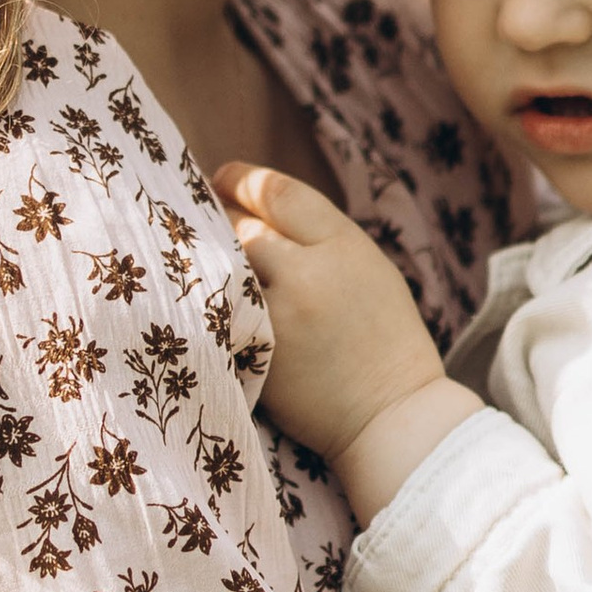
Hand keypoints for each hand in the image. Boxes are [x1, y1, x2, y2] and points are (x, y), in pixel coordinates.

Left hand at [214, 163, 480, 515]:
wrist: (392, 414)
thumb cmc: (385, 341)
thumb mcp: (370, 270)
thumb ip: (322, 240)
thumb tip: (261, 211)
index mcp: (345, 244)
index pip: (279, 193)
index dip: (242, 179)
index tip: (223, 177)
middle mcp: (310, 273)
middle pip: (243, 226)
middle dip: (218, 216)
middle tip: (200, 215)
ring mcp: (282, 315)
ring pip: (226, 268)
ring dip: (210, 259)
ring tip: (198, 256)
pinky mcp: (261, 353)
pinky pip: (224, 312)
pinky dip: (214, 301)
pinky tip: (206, 299)